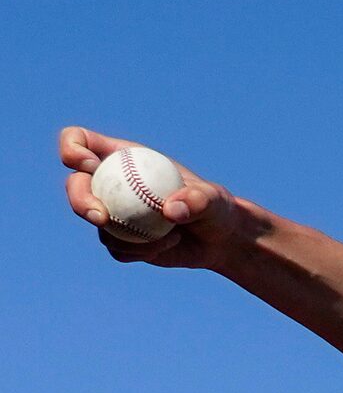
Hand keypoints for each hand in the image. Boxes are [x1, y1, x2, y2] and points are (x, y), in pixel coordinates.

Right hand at [60, 126, 242, 267]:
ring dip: (128, 235)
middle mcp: (113, 182)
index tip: (90, 165)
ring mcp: (112, 210)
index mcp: (124, 157)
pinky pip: (114, 247)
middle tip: (101, 217)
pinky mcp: (116, 238)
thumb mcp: (214, 200)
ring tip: (172, 234)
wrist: (217, 240)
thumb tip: (170, 210)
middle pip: (76, 184)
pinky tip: (167, 245)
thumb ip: (198, 200)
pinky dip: (138, 250)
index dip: (73, 150)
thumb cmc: (217, 209)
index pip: (80, 141)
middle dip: (79, 200)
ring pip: (95, 221)